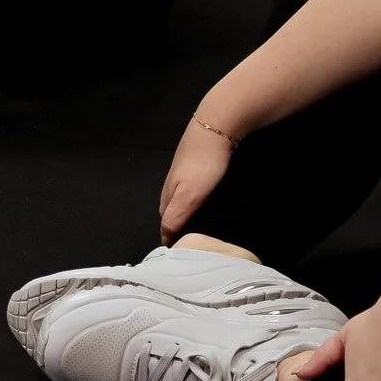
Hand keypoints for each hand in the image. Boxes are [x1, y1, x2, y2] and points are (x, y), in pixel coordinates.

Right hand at [158, 117, 235, 241]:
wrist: (215, 127)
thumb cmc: (203, 164)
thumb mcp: (188, 195)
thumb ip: (175, 217)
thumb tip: (165, 239)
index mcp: (167, 196)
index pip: (165, 226)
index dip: (172, 239)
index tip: (183, 253)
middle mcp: (171, 187)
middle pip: (171, 214)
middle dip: (179, 228)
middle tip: (195, 242)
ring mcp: (182, 175)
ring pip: (182, 201)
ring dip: (189, 214)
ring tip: (204, 227)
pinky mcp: (195, 167)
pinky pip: (193, 190)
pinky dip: (197, 200)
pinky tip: (208, 202)